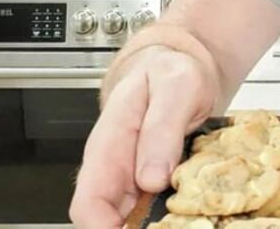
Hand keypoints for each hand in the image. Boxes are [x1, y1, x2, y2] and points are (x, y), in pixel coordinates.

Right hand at [69, 47, 214, 228]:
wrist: (179, 66)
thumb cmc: (169, 72)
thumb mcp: (175, 87)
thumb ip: (162, 128)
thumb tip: (151, 179)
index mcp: (109, 145)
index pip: (88, 204)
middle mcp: (116, 169)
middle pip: (110, 221)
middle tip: (172, 223)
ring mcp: (133, 179)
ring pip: (134, 220)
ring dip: (157, 224)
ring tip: (186, 217)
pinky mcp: (154, 183)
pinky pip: (156, 210)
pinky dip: (171, 216)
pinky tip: (191, 212)